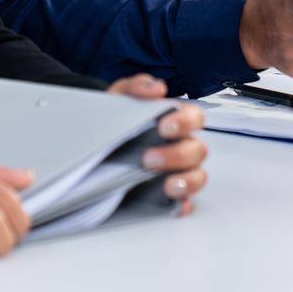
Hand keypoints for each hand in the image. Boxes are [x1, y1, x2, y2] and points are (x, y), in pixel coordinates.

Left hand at [107, 74, 208, 214]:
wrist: (94, 140)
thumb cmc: (116, 117)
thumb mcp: (120, 96)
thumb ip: (136, 87)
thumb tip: (157, 88)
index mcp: (175, 121)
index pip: (194, 118)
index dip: (185, 122)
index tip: (164, 127)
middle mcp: (181, 146)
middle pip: (197, 150)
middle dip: (177, 155)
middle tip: (149, 159)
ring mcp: (177, 172)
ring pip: (198, 177)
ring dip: (187, 181)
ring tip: (167, 185)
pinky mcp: (169, 195)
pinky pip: (185, 202)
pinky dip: (183, 204)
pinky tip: (173, 204)